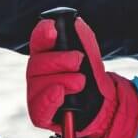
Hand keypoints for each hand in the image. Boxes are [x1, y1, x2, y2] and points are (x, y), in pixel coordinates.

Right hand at [26, 16, 137, 137]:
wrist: (100, 108)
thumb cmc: (90, 79)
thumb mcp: (91, 57)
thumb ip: (84, 40)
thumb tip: (77, 23)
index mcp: (46, 55)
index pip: (38, 41)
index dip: (43, 34)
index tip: (53, 29)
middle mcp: (37, 74)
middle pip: (37, 63)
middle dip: (59, 60)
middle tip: (78, 60)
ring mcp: (36, 94)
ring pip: (39, 84)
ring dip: (63, 80)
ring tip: (80, 82)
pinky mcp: (40, 114)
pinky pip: (39, 107)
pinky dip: (50, 98)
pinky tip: (59, 93)